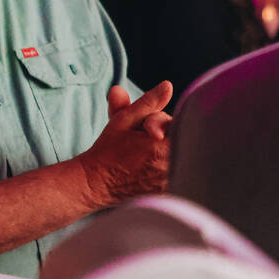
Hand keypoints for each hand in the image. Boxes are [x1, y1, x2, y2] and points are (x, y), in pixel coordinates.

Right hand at [77, 81, 173, 208]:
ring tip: (145, 157)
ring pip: (181, 155)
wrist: (96, 184)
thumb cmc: (108, 150)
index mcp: (160, 145)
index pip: (178, 124)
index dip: (161, 124)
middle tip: (145, 142)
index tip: (146, 131)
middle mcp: (169, 166)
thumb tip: (168, 85)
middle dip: (166, 136)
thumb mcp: (124, 119)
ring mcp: (170, 182)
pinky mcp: (169, 192)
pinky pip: (179, 172)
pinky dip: (169, 167)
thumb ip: (148, 102)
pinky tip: (149, 169)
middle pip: (182, 140)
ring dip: (168, 151)